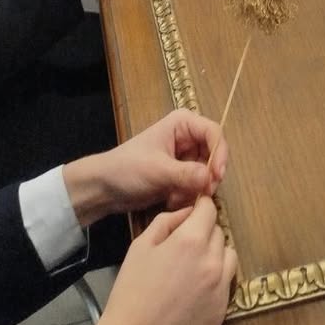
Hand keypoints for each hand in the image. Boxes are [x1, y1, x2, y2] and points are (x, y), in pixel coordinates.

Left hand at [63, 110, 228, 224]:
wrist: (104, 188)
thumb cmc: (128, 169)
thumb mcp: (158, 170)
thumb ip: (186, 174)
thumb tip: (211, 178)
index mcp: (182, 124)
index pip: (214, 133)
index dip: (220, 153)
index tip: (217, 176)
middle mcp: (187, 137)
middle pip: (213, 155)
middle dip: (206, 177)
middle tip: (199, 194)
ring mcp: (184, 157)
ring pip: (206, 173)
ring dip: (194, 189)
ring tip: (174, 198)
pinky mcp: (180, 175)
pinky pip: (195, 186)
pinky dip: (186, 196)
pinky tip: (169, 200)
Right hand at [94, 198, 235, 324]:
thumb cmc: (132, 292)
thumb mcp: (141, 245)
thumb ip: (167, 220)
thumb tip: (187, 211)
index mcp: (191, 241)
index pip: (209, 209)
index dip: (201, 206)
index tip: (194, 211)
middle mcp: (211, 261)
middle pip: (218, 231)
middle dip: (204, 231)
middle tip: (184, 244)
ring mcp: (220, 287)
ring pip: (228, 255)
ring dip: (215, 253)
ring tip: (194, 265)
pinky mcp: (222, 308)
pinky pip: (226, 282)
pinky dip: (216, 278)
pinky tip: (196, 287)